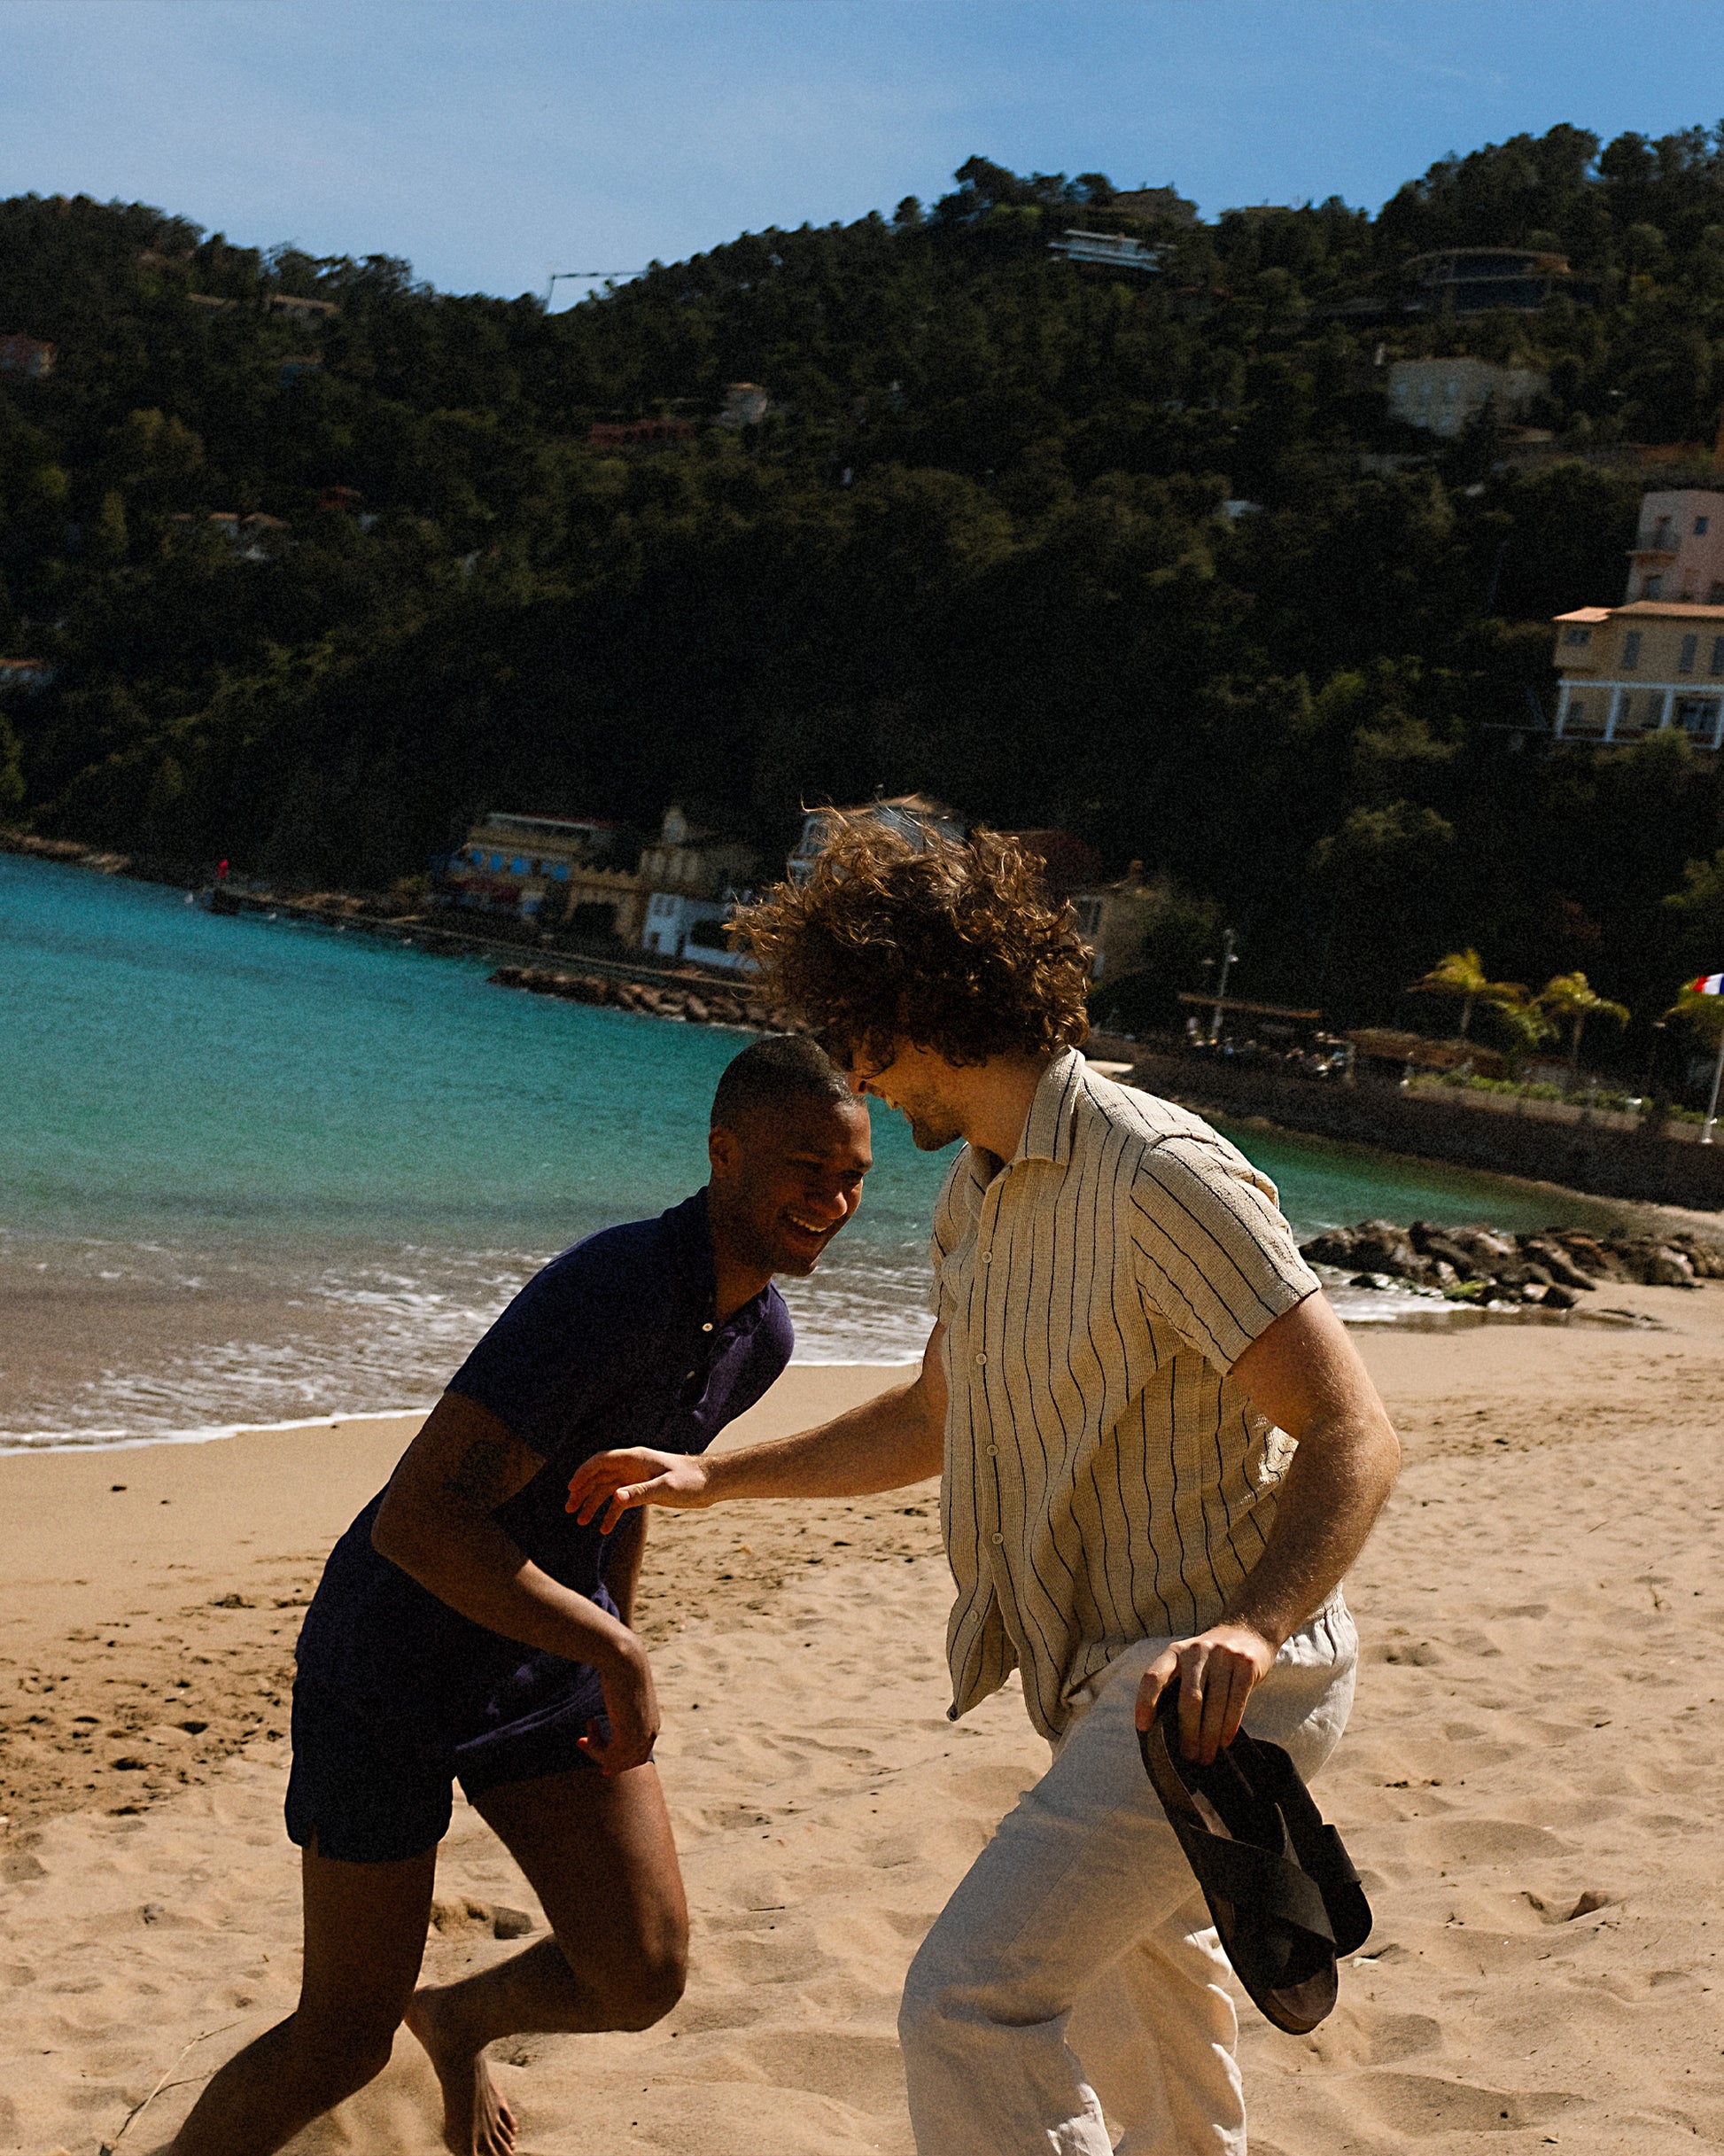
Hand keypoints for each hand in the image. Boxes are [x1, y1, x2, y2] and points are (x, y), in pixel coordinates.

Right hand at [567, 1447, 711, 1531]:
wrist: (711, 1483)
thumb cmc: (692, 1480)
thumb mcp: (667, 1487)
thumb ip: (640, 1492)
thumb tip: (615, 1498)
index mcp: (635, 1458)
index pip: (601, 1461)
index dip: (583, 1473)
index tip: (570, 1489)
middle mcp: (633, 1466)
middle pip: (600, 1475)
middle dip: (583, 1491)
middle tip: (569, 1509)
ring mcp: (637, 1477)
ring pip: (607, 1488)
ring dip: (593, 1503)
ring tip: (581, 1521)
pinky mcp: (644, 1489)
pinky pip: (621, 1500)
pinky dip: (611, 1512)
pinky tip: (605, 1528)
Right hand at [578, 1635, 659, 1774]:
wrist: (625, 1660)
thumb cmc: (622, 1670)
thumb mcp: (623, 1691)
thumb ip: (621, 1703)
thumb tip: (613, 1701)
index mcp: (652, 1725)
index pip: (636, 1755)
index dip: (616, 1757)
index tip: (596, 1747)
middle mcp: (651, 1734)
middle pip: (627, 1762)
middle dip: (603, 1757)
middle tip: (580, 1741)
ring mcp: (642, 1737)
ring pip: (616, 1761)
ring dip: (595, 1750)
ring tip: (582, 1732)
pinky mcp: (629, 1737)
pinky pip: (609, 1757)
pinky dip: (595, 1747)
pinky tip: (590, 1722)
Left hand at [1134, 1622, 1277, 1764]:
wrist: (1249, 1629)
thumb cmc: (1211, 1658)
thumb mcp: (1189, 1660)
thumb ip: (1177, 1683)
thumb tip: (1165, 1730)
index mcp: (1175, 1651)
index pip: (1154, 1676)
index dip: (1145, 1701)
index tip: (1143, 1727)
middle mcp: (1196, 1651)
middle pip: (1189, 1698)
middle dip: (1188, 1732)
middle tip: (1189, 1756)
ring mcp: (1223, 1656)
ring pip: (1214, 1704)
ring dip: (1209, 1736)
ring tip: (1206, 1757)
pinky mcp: (1246, 1665)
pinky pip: (1236, 1701)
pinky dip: (1229, 1726)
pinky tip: (1224, 1742)